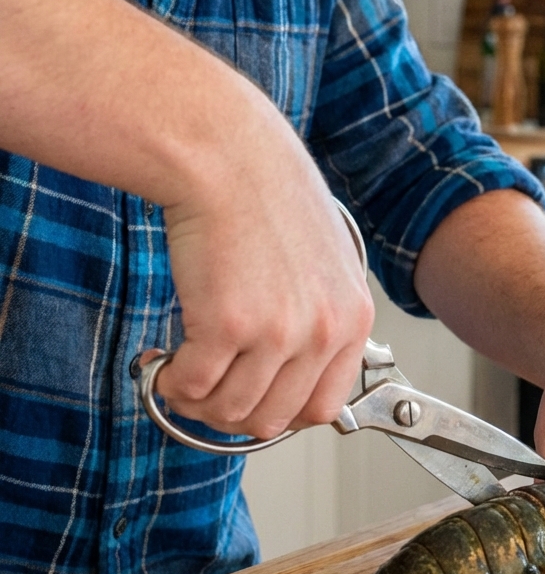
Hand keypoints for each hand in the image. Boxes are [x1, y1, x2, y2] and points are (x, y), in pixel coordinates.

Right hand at [148, 107, 373, 439]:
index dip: (276, 411)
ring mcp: (277, 332)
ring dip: (196, 400)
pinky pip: (192, 387)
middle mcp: (322, 330)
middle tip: (204, 389)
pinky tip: (164, 359)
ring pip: (229, 412)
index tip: (248, 398)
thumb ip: (315, 318)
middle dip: (229, 414)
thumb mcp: (321, 262)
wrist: (226, 155)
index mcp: (352, 316)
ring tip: (181, 370)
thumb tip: (282, 376)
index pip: (321, 407)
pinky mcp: (226, 325)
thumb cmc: (265, 195)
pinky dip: (170, 383)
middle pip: (271, 419)